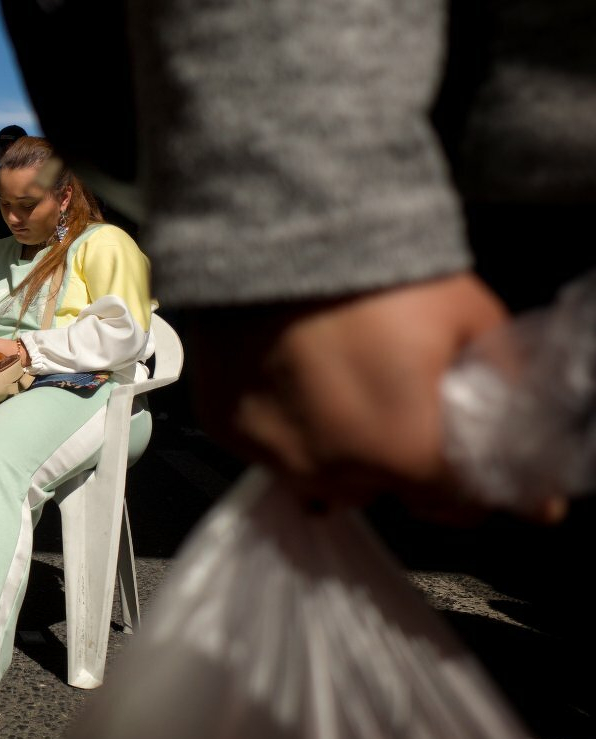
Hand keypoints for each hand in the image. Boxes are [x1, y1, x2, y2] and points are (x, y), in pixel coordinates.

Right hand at [182, 273, 560, 520]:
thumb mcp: (470, 315)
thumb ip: (501, 377)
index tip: (487, 472)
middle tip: (404, 407)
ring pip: (321, 475)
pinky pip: (269, 447)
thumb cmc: (376, 275)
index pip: (460, 504)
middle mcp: (333, 470)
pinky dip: (287, 425)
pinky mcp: (225, 429)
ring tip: (343, 391)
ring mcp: (272, 453)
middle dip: (401, 459)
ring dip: (340, 448)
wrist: (272, 234)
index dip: (481, 486)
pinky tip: (295, 380)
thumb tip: (514, 412)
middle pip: (385, 490)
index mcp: (404, 453)